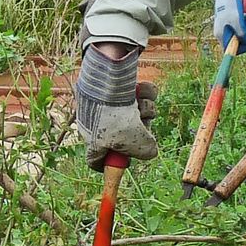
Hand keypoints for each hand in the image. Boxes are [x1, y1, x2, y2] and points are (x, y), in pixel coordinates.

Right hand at [75, 44, 157, 170]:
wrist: (109, 79)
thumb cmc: (118, 116)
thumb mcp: (137, 144)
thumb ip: (146, 153)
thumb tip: (151, 151)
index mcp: (95, 141)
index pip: (97, 161)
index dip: (109, 166)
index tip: (122, 165)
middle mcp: (99, 123)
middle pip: (126, 137)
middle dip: (139, 131)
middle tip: (141, 127)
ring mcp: (108, 104)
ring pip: (136, 114)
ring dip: (145, 110)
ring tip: (140, 106)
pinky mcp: (119, 87)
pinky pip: (139, 96)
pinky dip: (145, 93)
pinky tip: (140, 90)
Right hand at [211, 0, 245, 50]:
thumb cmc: (230, 6)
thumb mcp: (237, 21)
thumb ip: (242, 33)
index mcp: (221, 35)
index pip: (230, 49)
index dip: (240, 47)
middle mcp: (223, 32)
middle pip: (238, 41)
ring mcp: (227, 27)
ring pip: (241, 33)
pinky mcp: (232, 21)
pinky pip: (242, 26)